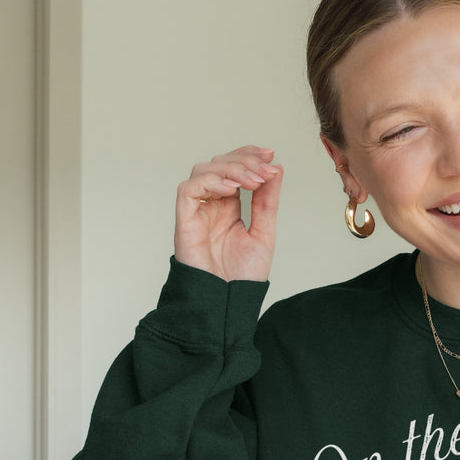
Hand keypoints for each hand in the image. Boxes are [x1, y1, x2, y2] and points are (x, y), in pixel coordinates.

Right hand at [174, 146, 281, 281]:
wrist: (228, 303)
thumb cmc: (242, 276)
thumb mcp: (264, 233)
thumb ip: (267, 203)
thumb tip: (275, 170)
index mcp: (229, 207)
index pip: (235, 169)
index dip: (249, 157)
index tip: (270, 156)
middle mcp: (211, 205)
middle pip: (219, 163)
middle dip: (244, 160)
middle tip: (265, 169)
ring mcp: (197, 211)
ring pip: (203, 170)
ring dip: (230, 169)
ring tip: (252, 181)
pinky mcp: (185, 220)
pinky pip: (189, 189)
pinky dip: (209, 182)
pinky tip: (231, 189)